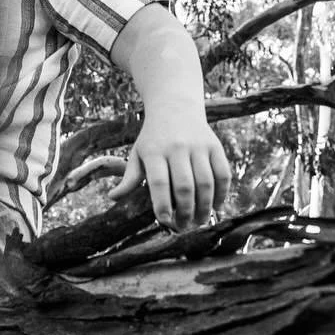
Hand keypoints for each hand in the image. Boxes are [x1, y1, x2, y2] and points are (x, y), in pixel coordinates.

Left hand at [109, 111, 230, 230]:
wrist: (175, 108)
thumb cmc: (152, 139)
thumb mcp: (137, 154)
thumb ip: (128, 178)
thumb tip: (112, 197)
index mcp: (154, 152)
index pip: (158, 183)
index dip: (162, 205)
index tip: (164, 222)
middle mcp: (177, 148)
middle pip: (184, 186)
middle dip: (185, 211)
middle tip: (184, 226)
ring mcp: (198, 146)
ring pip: (206, 182)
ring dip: (204, 206)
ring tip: (199, 221)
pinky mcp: (215, 146)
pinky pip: (223, 173)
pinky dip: (222, 193)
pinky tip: (216, 207)